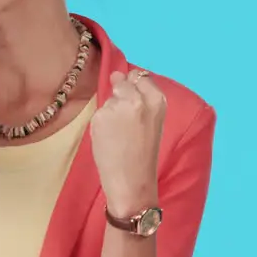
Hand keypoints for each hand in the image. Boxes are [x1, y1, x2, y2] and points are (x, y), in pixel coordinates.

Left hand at [90, 69, 167, 216]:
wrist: (132, 181)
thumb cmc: (143, 154)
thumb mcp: (152, 121)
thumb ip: (139, 97)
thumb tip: (116, 75)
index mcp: (157, 100)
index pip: (140, 77)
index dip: (134, 89)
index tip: (134, 103)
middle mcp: (138, 99)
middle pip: (123, 83)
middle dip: (120, 98)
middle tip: (125, 124)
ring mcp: (117, 107)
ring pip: (109, 99)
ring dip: (110, 112)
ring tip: (119, 136)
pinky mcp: (100, 116)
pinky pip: (98, 113)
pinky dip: (100, 124)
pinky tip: (109, 140)